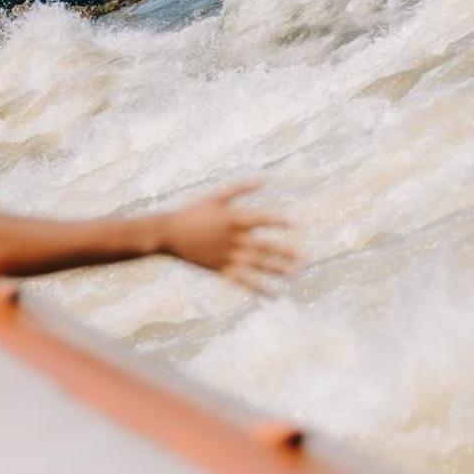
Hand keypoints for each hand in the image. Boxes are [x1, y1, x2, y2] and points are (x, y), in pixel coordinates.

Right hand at [156, 182, 300, 289]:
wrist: (168, 233)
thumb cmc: (192, 212)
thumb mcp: (216, 197)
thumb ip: (240, 188)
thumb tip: (265, 178)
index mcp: (234, 218)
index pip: (264, 219)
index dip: (282, 221)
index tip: (298, 224)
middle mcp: (234, 238)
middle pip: (266, 246)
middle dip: (287, 252)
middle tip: (306, 258)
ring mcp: (227, 255)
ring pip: (258, 265)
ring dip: (278, 270)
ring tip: (295, 274)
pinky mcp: (220, 269)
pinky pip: (244, 281)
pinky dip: (259, 289)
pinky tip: (273, 295)